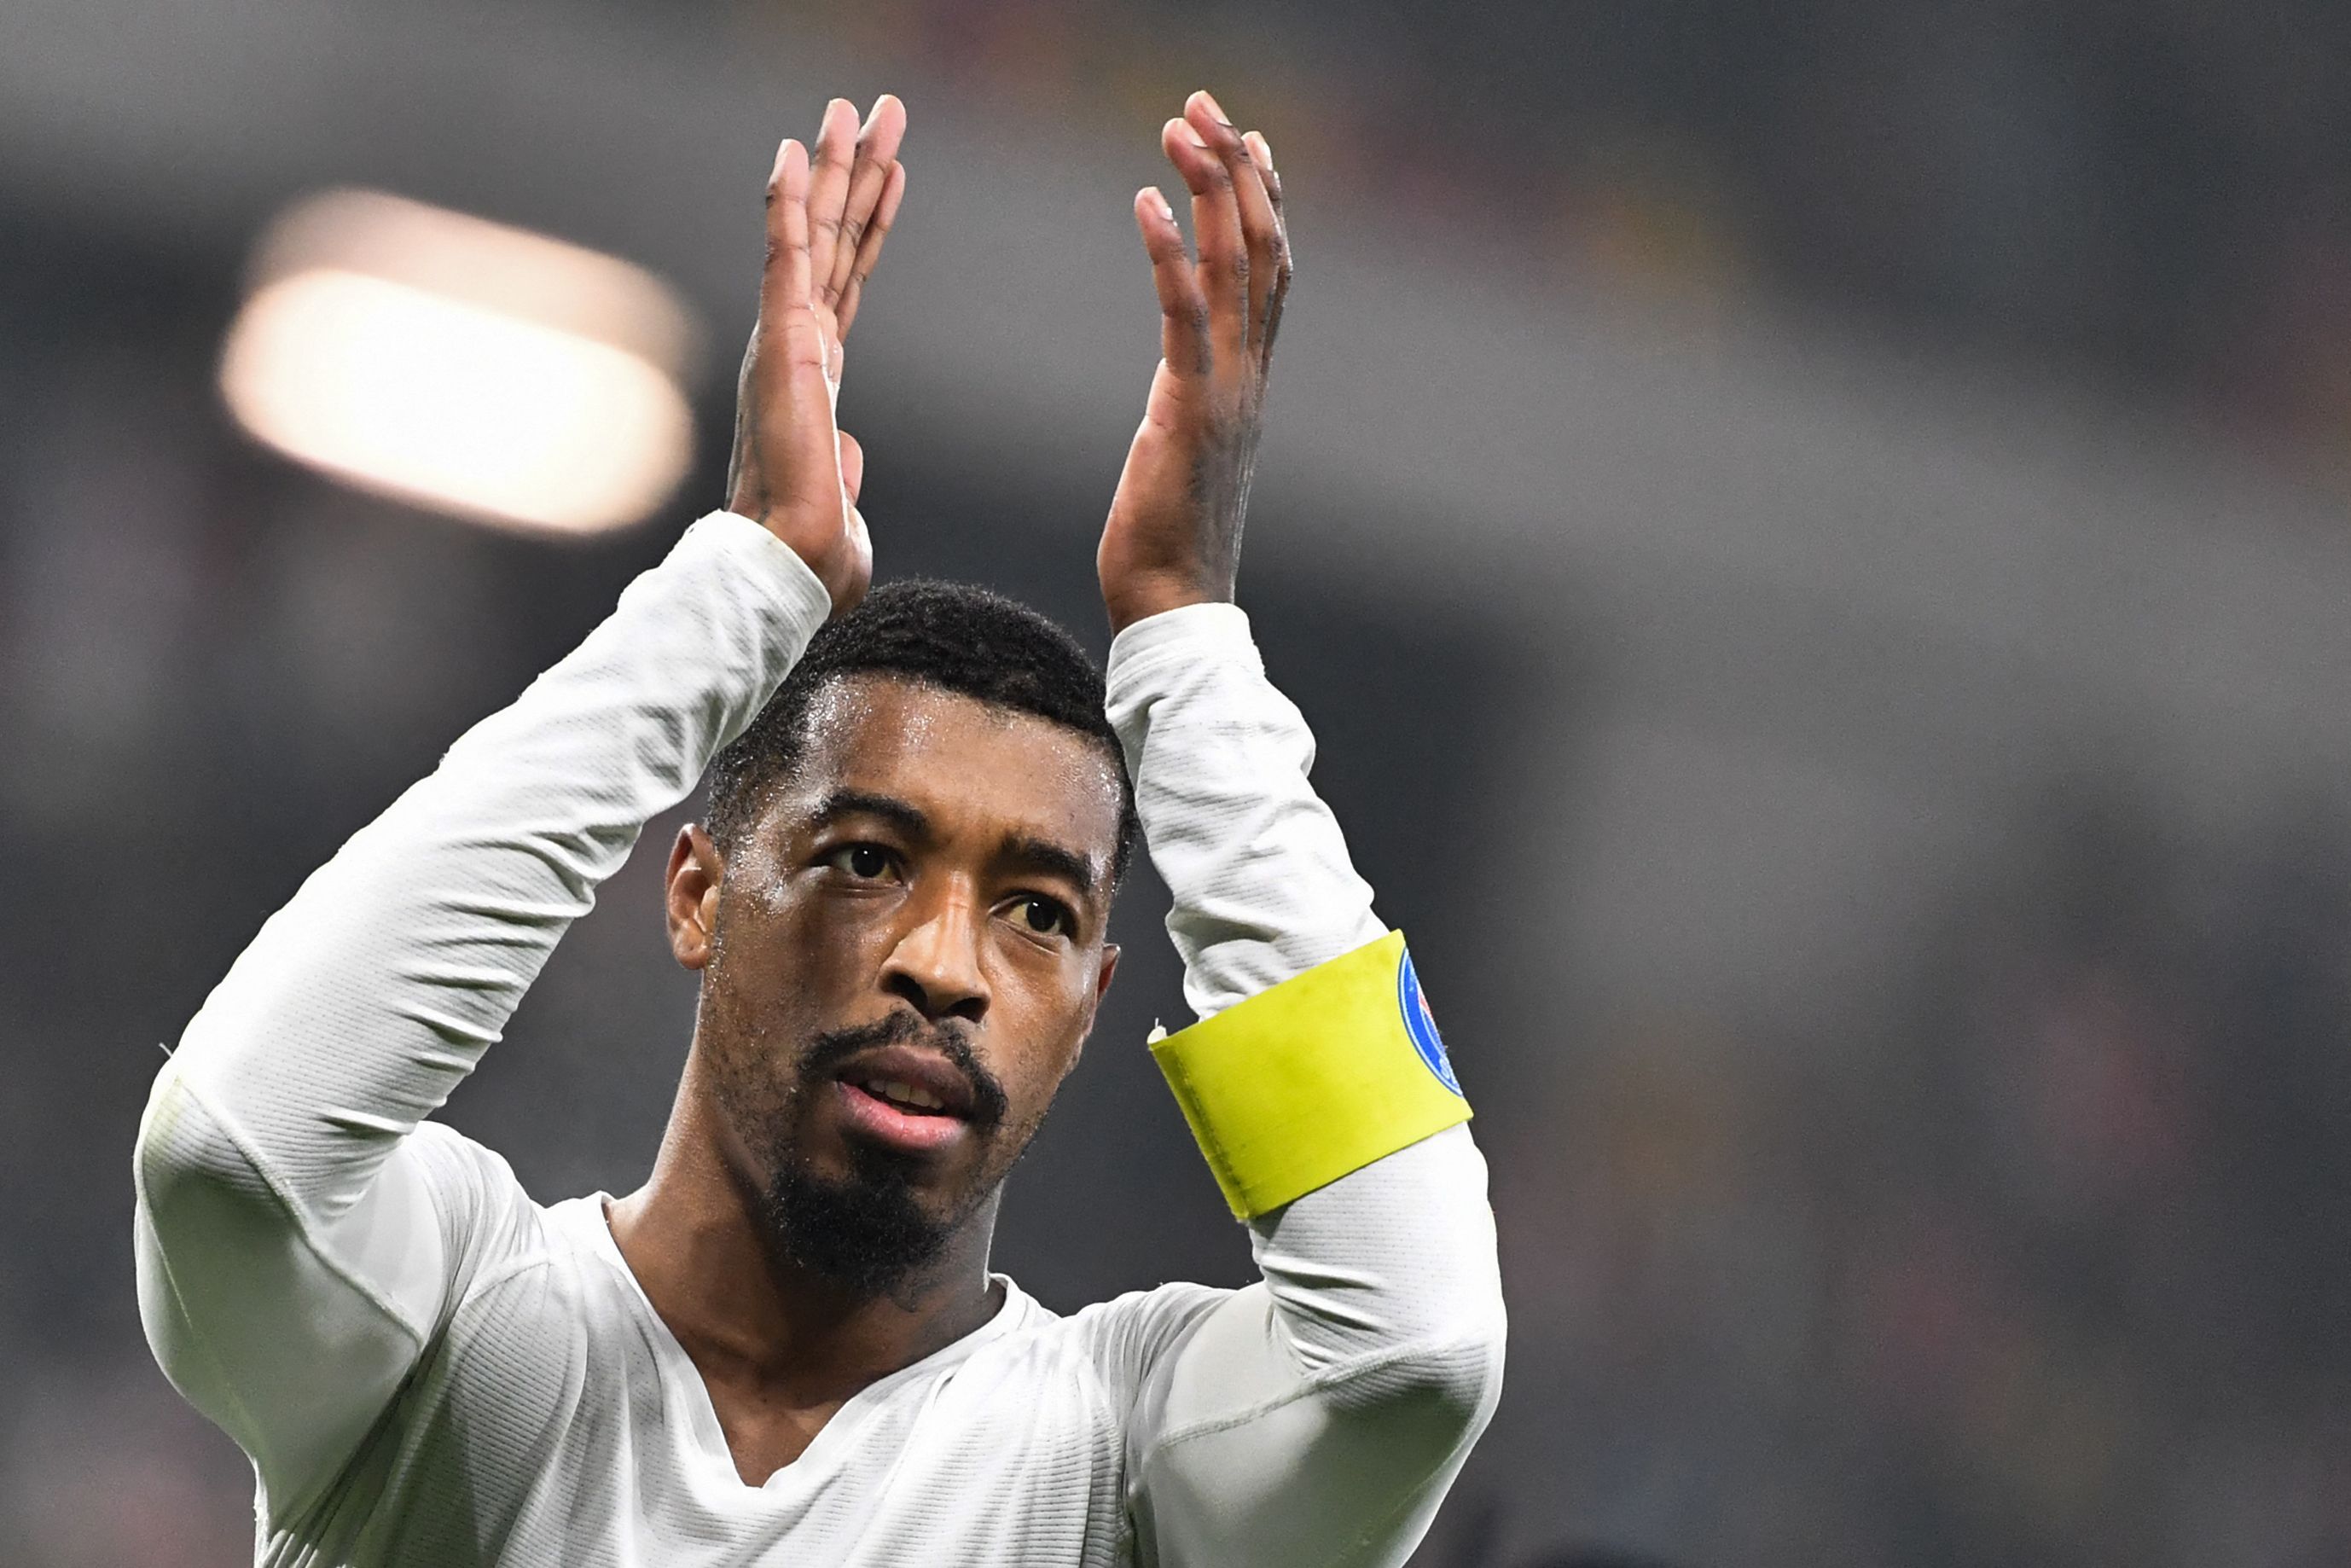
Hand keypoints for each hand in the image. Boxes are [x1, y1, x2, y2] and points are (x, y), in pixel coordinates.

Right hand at [726, 95, 907, 616]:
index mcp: (814, 378)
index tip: (889, 174)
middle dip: (856, 172)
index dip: (869, 224)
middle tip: (877, 111)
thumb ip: (844, 468)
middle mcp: (797, 346)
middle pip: (836, 241)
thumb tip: (847, 448)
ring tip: (851, 108)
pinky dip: (788, 202)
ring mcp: (787, 339)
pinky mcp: (782, 342)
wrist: (789, 566)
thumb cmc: (812, 554)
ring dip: (833, 167)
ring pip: (814, 234)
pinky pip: (786, 257)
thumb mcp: (842, 501)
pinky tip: (794, 150)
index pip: (849, 283)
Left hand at [1097, 91, 1290, 634]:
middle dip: (1235, 168)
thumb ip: (1190, 408)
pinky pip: (1184, 314)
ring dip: (1209, 189)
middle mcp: (1250, 377)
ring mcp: (1227, 393)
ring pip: (1237, 267)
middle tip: (1201, 105)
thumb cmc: (1167, 544)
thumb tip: (1181, 388)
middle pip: (1263, 248)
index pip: (1270, 270)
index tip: (1241, 138)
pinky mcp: (1188, 412)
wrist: (1174, 611)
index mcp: (1248, 383)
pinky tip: (1143, 201)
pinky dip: (1169, 252)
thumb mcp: (1184, 453)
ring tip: (1179, 127)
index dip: (1262, 199)